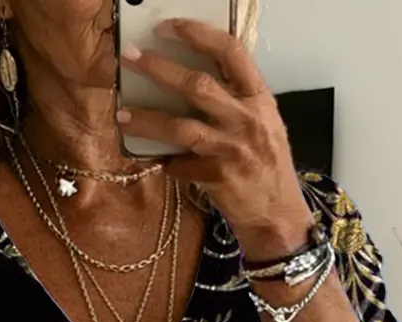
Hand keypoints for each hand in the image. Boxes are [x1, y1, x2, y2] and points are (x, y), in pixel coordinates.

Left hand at [117, 19, 314, 260]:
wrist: (277, 215)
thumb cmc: (269, 168)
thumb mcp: (265, 124)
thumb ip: (238, 101)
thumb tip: (196, 81)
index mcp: (259, 98)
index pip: (230, 52)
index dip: (197, 34)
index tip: (168, 26)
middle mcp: (246, 119)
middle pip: (197, 85)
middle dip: (159, 68)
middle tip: (131, 57)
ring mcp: (231, 149)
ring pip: (180, 126)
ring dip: (147, 119)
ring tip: (123, 114)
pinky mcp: (216, 176)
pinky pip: (180, 165)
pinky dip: (165, 162)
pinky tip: (155, 160)